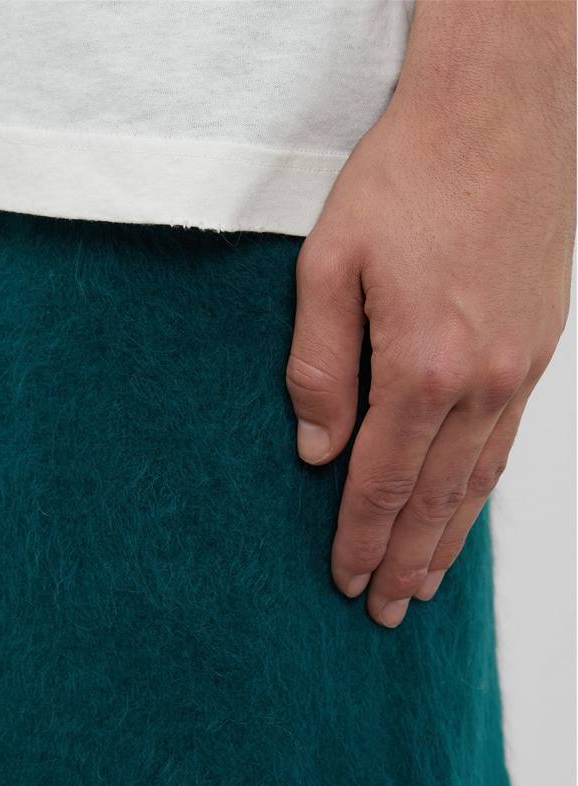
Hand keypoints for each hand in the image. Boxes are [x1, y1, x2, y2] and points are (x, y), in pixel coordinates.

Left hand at [286, 1, 574, 627]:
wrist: (496, 114)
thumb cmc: (404, 182)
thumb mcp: (327, 267)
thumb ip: (318, 367)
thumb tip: (314, 450)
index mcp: (422, 368)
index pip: (382, 481)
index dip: (359, 537)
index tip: (342, 580)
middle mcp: (480, 382)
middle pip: (436, 499)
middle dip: (405, 561)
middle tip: (384, 611)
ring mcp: (516, 368)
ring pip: (477, 481)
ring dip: (448, 540)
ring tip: (423, 585)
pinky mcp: (533, 349)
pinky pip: (505, 444)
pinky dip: (480, 491)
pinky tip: (465, 512)